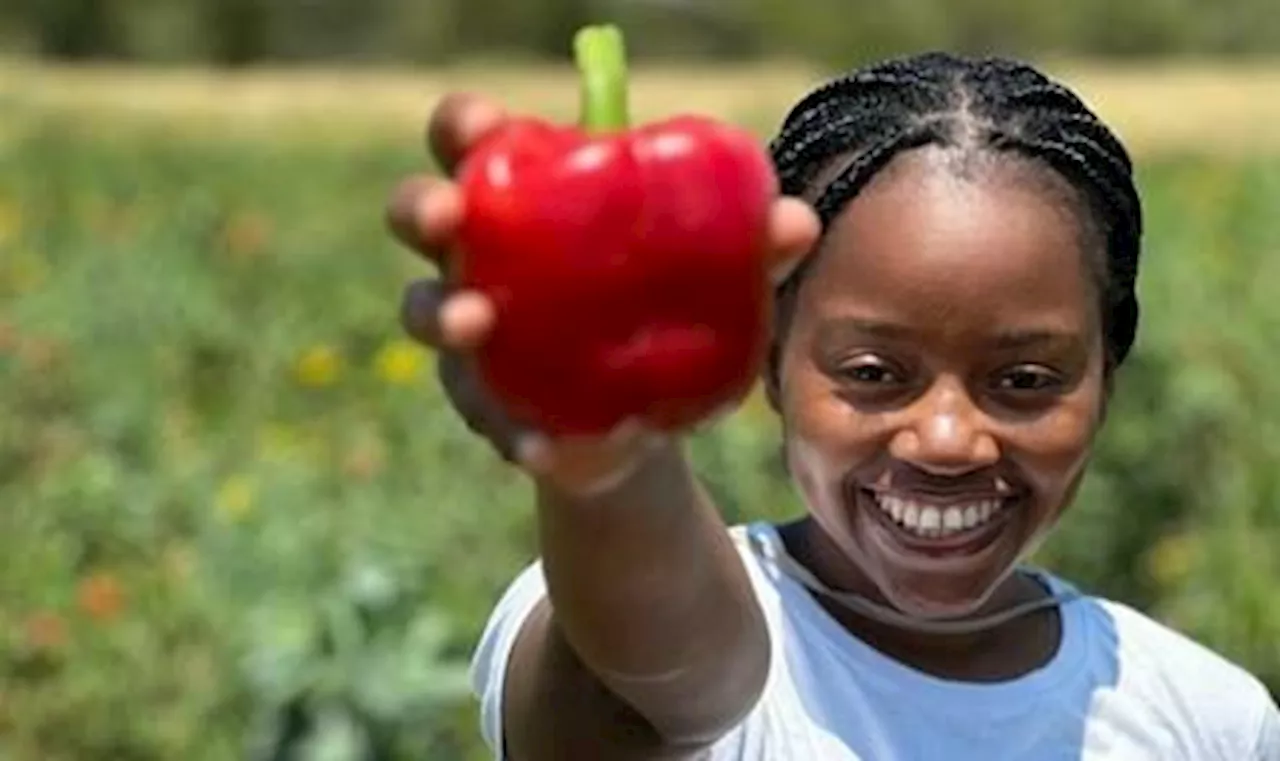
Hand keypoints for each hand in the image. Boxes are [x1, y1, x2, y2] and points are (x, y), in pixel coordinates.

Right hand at [387, 93, 820, 496]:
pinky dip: (511, 428)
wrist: (644, 418)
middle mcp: (480, 256)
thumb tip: (793, 222)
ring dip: (442, 316)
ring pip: (424, 310)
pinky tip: (542, 447)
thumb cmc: (660, 308)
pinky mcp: (485, 404)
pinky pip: (483, 413)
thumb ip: (745, 246)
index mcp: (525, 199)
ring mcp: (472, 334)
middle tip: (450, 220)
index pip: (472, 140)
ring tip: (477, 325)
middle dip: (423, 207)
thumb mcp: (706, 274)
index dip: (464, 126)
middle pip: (420, 213)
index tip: (482, 130)